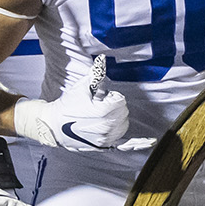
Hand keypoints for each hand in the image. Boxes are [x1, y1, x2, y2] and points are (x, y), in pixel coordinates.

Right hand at [14, 61, 130, 150]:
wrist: (53, 126)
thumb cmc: (67, 107)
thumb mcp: (81, 88)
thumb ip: (95, 74)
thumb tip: (102, 60)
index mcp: (105, 112)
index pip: (121, 100)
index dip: (109, 97)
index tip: (98, 99)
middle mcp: (109, 127)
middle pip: (124, 112)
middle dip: (113, 107)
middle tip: (97, 107)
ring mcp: (107, 138)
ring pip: (124, 125)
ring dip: (117, 119)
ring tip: (100, 117)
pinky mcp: (105, 146)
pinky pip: (126, 145)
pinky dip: (139, 143)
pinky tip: (150, 141)